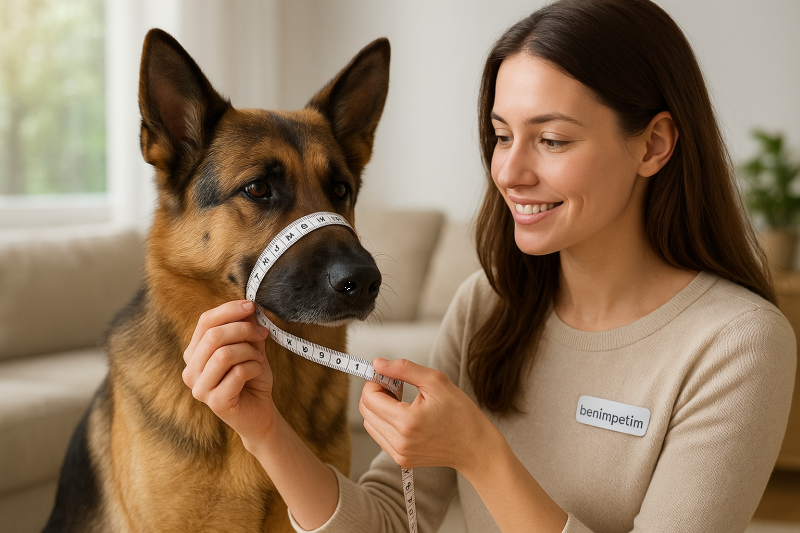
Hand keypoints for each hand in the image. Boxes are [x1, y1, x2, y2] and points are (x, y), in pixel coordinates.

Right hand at [182, 300, 275, 445]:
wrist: (260, 412)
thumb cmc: (251, 378)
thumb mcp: (250, 347)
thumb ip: (245, 328)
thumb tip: (247, 307)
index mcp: (194, 354)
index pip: (204, 322)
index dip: (228, 310)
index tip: (251, 306)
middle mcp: (191, 371)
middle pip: (213, 336)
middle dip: (243, 330)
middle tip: (262, 334)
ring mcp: (200, 388)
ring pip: (224, 354)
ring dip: (249, 351)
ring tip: (258, 358)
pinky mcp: (215, 402)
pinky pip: (237, 373)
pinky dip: (254, 367)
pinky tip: (257, 373)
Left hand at [359, 358, 500, 475]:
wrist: (476, 447)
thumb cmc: (461, 414)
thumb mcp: (436, 381)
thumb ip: (403, 369)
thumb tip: (377, 363)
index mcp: (407, 421)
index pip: (369, 397)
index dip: (375, 381)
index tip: (390, 376)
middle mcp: (399, 441)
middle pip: (366, 411)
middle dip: (376, 393)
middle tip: (397, 387)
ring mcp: (399, 453)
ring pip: (370, 423)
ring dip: (379, 408)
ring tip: (402, 402)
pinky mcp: (401, 460)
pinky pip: (380, 436)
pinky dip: (385, 422)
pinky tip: (404, 416)